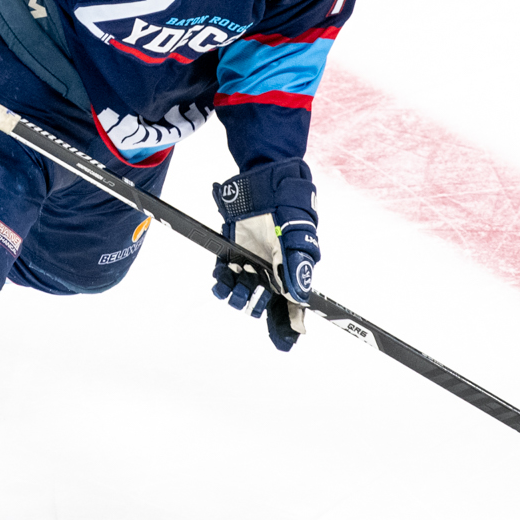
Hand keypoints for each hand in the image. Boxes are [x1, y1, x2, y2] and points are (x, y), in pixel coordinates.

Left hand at [210, 161, 319, 350]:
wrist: (265, 177)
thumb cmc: (289, 204)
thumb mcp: (297, 233)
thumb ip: (297, 264)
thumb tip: (299, 297)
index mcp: (293, 270)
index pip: (294, 306)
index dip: (289, 326)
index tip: (285, 343)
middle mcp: (273, 270)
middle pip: (265, 304)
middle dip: (256, 308)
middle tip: (248, 299)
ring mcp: (253, 262)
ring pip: (243, 292)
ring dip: (236, 297)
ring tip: (231, 290)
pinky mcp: (233, 251)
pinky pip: (225, 275)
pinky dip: (221, 281)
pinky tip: (220, 280)